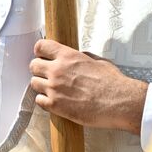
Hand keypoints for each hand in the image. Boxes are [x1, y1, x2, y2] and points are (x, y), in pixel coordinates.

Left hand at [30, 41, 146, 131]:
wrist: (118, 102)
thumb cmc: (112, 83)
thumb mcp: (98, 61)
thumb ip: (82, 58)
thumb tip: (78, 58)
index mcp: (68, 56)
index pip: (41, 46)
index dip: (41, 51)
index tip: (43, 55)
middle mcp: (57, 70)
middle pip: (33, 65)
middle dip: (39, 69)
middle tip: (47, 74)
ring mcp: (54, 88)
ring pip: (34, 83)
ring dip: (41, 85)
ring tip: (52, 89)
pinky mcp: (55, 106)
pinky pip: (39, 100)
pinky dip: (44, 100)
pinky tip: (54, 100)